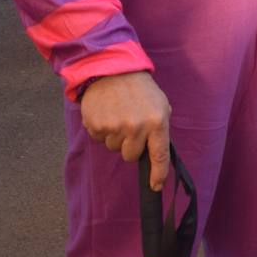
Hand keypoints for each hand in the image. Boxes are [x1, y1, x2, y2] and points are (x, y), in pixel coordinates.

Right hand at [80, 72, 171, 190]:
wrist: (111, 70)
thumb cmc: (140, 89)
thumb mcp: (160, 104)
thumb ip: (159, 128)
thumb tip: (157, 153)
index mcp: (157, 121)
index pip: (159, 155)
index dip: (158, 174)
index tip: (156, 186)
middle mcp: (137, 127)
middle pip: (130, 156)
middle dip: (130, 146)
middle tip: (130, 125)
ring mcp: (115, 128)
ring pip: (114, 149)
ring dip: (116, 136)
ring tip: (118, 114)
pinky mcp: (97, 126)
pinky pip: (100, 139)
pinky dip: (102, 130)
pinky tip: (106, 113)